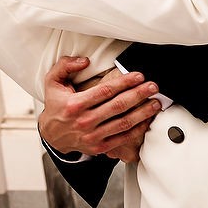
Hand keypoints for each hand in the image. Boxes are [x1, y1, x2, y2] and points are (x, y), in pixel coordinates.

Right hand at [37, 57, 162, 162]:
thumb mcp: (52, 81)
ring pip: (123, 123)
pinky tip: (147, 120)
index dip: (124, 82)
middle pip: (118, 106)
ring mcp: (93, 135)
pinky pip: (122, 138)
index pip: (105, 91)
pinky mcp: (99, 146)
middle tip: (153, 87)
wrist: (51, 134)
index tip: (138, 76)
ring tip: (156, 103)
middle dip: (139, 94)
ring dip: (143, 112)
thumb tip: (85, 61)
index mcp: (75, 104)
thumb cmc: (55, 105)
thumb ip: (65, 66)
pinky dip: (137, 129)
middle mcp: (85, 121)